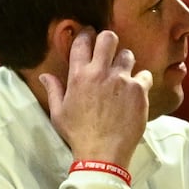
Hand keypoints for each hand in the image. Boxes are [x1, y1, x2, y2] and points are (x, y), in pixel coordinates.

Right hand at [41, 28, 150, 169]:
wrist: (102, 153)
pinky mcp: (139, 89)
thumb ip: (54, 90)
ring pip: (127, 54)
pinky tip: (135, 92)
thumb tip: (44, 75)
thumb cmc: (78, 134)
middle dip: (108, 40)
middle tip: (108, 50)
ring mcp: (122, 79)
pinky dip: (140, 81)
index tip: (89, 37)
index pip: (82, 42)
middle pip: (108, 37)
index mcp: (79, 76)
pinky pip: (144, 75)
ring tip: (121, 75)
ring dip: (124, 62)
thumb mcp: (58, 113)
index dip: (86, 35)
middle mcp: (101, 73)